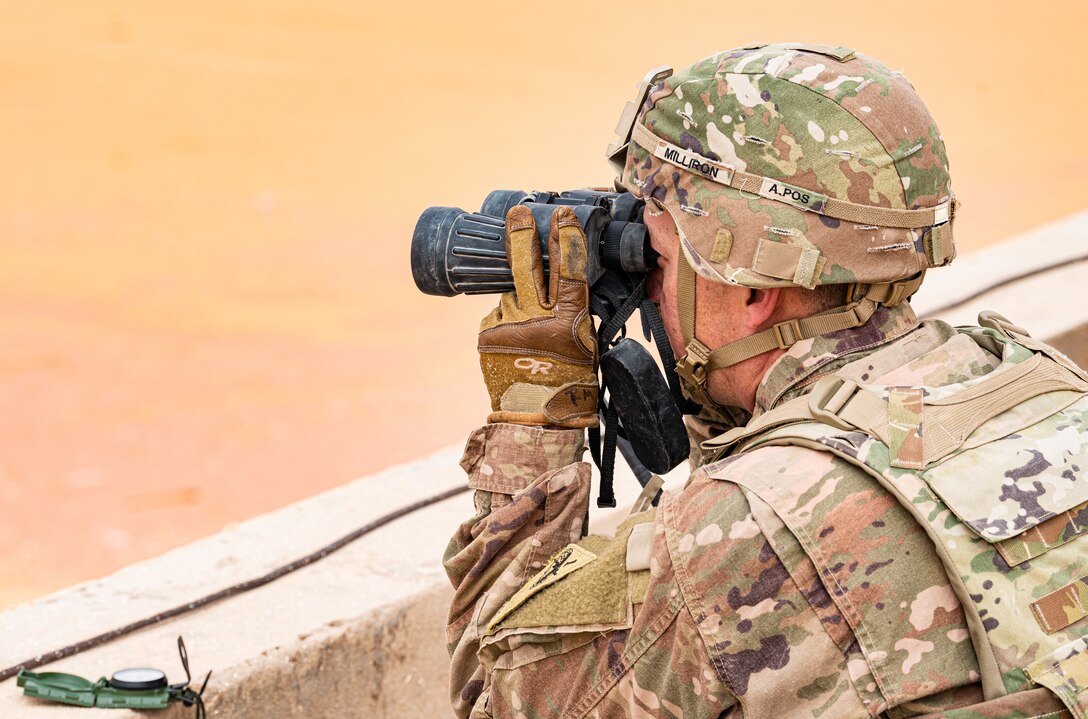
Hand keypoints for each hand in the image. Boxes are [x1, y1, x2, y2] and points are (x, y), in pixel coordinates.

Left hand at [478, 205, 598, 427]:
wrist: (536, 421)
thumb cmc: (571, 385)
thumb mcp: (585, 346)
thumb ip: (572, 313)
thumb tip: (561, 284)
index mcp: (568, 322)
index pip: (568, 271)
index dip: (565, 240)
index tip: (561, 214)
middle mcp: (535, 320)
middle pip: (525, 267)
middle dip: (521, 236)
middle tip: (517, 214)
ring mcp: (507, 326)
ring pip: (512, 293)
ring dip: (520, 297)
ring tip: (530, 324)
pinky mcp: (487, 335)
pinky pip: (499, 314)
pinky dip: (508, 319)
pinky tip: (517, 343)